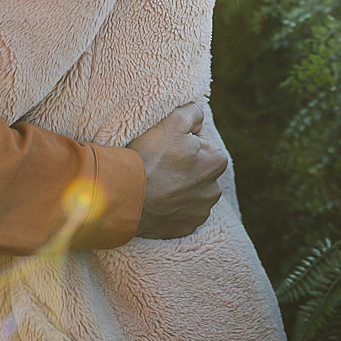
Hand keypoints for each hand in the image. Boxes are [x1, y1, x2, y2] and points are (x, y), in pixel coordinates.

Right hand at [127, 101, 226, 239]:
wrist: (124, 196)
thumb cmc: (149, 156)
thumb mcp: (172, 121)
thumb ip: (192, 112)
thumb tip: (198, 115)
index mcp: (217, 161)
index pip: (201, 142)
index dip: (181, 140)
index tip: (164, 145)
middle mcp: (214, 190)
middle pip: (197, 169)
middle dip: (183, 165)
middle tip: (157, 163)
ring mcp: (199, 212)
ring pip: (190, 193)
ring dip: (177, 188)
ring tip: (155, 182)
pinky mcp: (184, 229)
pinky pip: (179, 214)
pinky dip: (170, 207)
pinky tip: (155, 200)